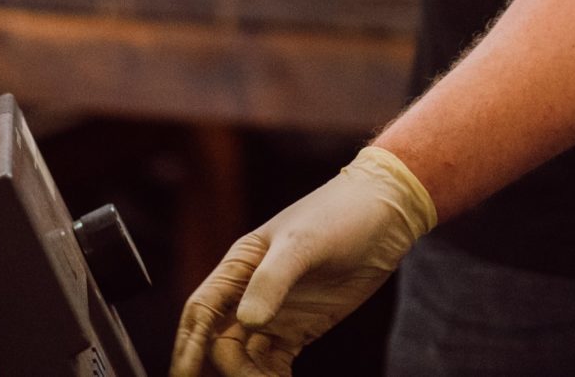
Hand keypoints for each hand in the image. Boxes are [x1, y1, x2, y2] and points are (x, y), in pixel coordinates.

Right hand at [171, 146, 436, 376]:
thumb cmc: (341, 214)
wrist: (386, 212)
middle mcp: (250, 291)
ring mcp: (275, 311)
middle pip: (219, 342)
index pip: (201, 312)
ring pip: (244, 357)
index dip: (188, 348)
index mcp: (240, 265)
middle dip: (221, 370)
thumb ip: (272, 279)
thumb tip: (247, 321)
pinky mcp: (299, 327)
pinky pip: (273, 363)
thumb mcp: (304, 242)